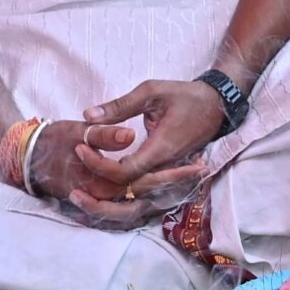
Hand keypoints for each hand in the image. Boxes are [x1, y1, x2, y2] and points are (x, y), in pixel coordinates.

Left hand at [63, 79, 228, 227]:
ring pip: (134, 198)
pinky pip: (141, 191)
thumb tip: (88, 116)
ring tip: (81, 190)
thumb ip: (120, 106)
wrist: (216, 106)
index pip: (125, 172)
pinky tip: (100, 186)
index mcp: (161, 149)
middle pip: (127, 193)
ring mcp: (166, 173)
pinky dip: (119, 193)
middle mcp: (164, 167)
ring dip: (107, 198)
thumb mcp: (152, 91)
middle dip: (98, 192)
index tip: (81, 148)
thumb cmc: (185, 96)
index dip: (99, 165)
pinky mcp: (165, 174)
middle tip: (73, 182)